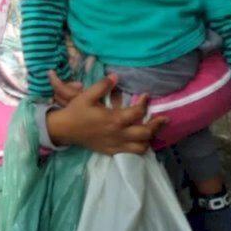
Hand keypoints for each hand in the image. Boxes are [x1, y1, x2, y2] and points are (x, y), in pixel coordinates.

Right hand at [46, 73, 167, 154]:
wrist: (66, 130)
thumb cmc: (77, 111)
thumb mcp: (87, 95)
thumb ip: (102, 86)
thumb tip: (116, 77)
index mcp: (114, 119)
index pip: (137, 113)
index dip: (144, 103)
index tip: (146, 95)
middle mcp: (119, 134)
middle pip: (145, 133)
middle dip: (157, 125)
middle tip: (164, 119)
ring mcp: (117, 145)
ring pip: (142, 147)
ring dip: (150, 138)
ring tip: (153, 130)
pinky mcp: (113, 151)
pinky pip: (132, 153)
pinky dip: (140, 147)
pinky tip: (140, 140)